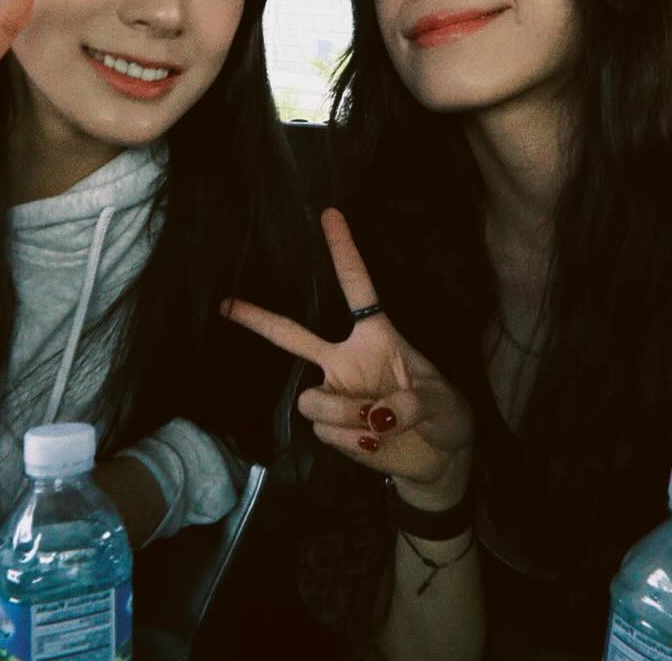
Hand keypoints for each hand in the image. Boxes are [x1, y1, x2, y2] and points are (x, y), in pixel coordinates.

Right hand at [222, 208, 472, 508]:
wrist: (440, 459)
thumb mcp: (443, 401)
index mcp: (376, 336)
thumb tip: (376, 414)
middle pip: (293, 335)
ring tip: (380, 425)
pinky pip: (326, 431)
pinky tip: (375, 442)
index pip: (357, 288)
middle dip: (258, 319)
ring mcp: (334, 393)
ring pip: (312, 400)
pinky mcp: (331, 429)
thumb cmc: (444, 416)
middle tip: (227, 305)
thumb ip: (412, 402)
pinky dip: (354, 440)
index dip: (344, 251)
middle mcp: (345, 360)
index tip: (331, 213)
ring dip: (346, 415)